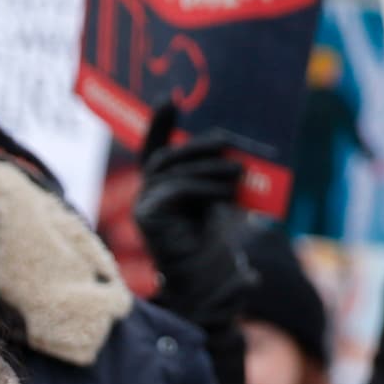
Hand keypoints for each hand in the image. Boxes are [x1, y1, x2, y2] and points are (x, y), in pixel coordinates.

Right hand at [132, 111, 253, 332]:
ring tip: (239, 170)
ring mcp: (143, 205)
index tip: (171, 98)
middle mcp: (146, 194)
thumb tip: (234, 152)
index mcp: (161, 189)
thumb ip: (215, 177)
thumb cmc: (213, 247)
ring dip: (209, 166)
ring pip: (172, 170)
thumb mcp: (216, 202)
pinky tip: (227, 189)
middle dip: (197, 144)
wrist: (205, 285)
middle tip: (226, 139)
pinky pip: (176, 188)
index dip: (160, 124)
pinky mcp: (147, 216)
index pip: (155, 149)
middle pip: (167, 156)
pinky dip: (204, 185)